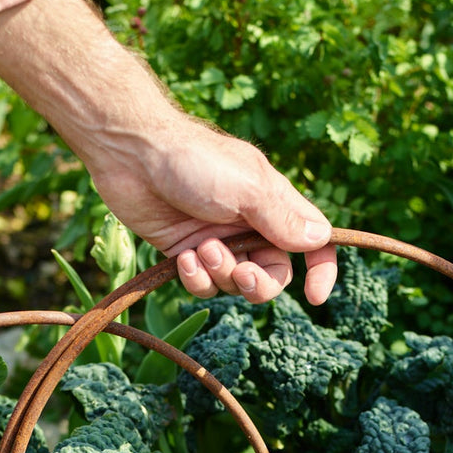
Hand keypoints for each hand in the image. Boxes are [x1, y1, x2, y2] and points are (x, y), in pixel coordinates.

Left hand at [89, 114, 337, 305]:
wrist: (132, 155)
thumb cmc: (194, 161)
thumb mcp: (248, 188)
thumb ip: (283, 219)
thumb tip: (320, 239)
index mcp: (274, 204)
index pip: (313, 242)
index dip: (320, 270)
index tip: (314, 298)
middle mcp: (250, 225)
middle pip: (272, 274)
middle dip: (259, 283)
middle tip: (243, 274)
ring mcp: (218, 240)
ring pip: (234, 284)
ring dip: (221, 274)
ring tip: (202, 250)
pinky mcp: (187, 253)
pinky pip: (203, 285)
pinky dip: (195, 278)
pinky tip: (182, 257)